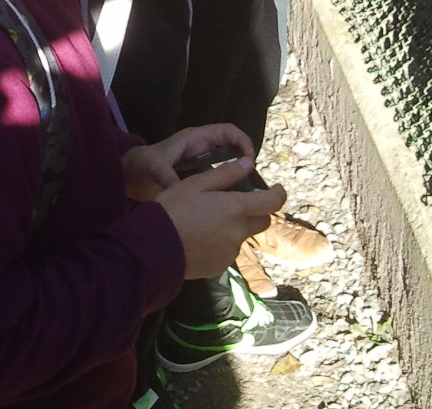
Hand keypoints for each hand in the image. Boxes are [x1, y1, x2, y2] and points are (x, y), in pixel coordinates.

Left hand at [123, 123, 255, 201]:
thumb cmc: (143, 165)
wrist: (131, 172)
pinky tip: (232, 192)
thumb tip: (182, 191)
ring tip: (247, 185)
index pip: (227, 130)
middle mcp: (200, 144)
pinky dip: (229, 175)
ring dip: (239, 165)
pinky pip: (219, 168)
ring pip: (227, 156)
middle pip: (232, 142)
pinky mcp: (197, 168)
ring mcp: (199, 156)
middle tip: (252, 176)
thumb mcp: (155, 169)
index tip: (250, 160)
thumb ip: (167, 178)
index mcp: (194, 138)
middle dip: (245, 154)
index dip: (242, 140)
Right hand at [156, 159, 286, 279]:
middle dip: (255, 211)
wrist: (153, 247)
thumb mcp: (195, 184)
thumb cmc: (172, 208)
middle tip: (234, 204)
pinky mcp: (220, 266)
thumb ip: (225, 174)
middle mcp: (239, 232)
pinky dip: (219, 243)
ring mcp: (230, 252)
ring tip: (205, 222)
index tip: (276, 189)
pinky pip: (226, 252)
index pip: (272, 202)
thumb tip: (248, 164)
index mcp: (235, 209)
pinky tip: (199, 239)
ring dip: (233, 228)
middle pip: (262, 221)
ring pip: (241, 236)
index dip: (279, 194)